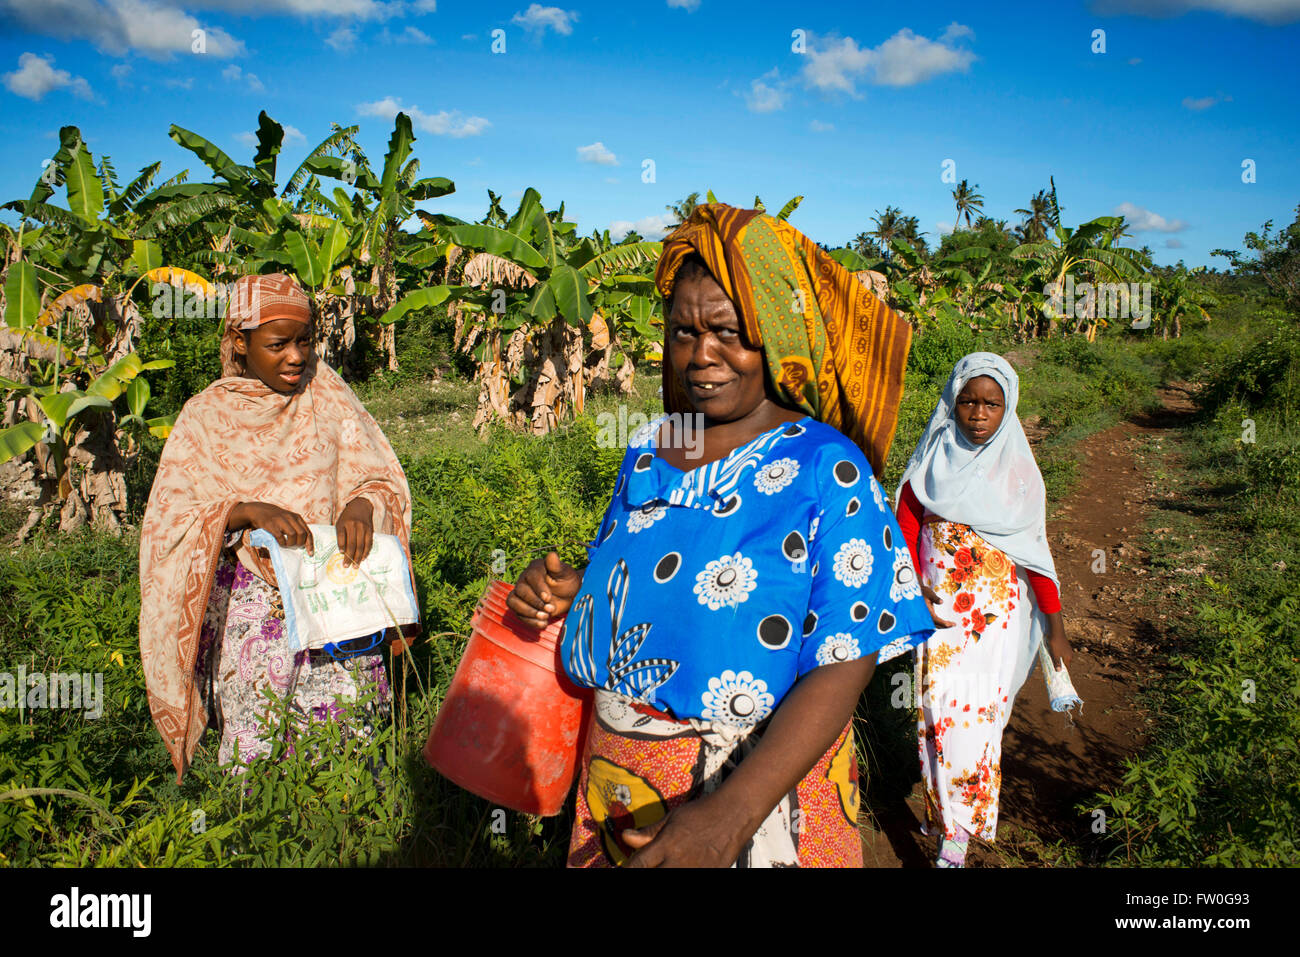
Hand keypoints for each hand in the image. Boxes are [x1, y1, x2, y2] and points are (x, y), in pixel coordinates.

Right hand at [232, 501, 313, 554]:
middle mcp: (290, 518)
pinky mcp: (272, 525)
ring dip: (291, 544)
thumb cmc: (277, 519)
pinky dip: (282, 543)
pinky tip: (280, 543)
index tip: (310, 553)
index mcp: (297, 517)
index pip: (308, 532)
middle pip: (302, 534)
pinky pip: (281, 537)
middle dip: (300, 543)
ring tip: (287, 545)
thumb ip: (297, 528)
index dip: (310, 544)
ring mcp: (281, 521)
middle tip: (295, 547)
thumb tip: (305, 544)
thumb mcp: (289, 520)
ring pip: (293, 535)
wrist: (259, 511)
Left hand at [335, 497, 373, 566]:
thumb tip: (343, 551)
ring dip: (358, 557)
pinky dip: (366, 552)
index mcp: (344, 523)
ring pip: (361, 546)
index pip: (342, 536)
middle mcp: (354, 526)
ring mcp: (363, 528)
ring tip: (355, 566)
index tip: (341, 554)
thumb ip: (341, 535)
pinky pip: (369, 544)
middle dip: (349, 557)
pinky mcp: (370, 531)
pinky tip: (362, 558)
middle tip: (346, 566)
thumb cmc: (347, 518)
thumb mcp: (340, 523)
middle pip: (352, 544)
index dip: (341, 546)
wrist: (361, 507)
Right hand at [507, 551, 581, 628]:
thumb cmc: (568, 582)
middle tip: (550, 609)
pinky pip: (517, 614)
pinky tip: (543, 624)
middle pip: (520, 590)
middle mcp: (524, 579)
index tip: (548, 598)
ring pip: (513, 602)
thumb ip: (557, 566)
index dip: (538, 588)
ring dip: (528, 612)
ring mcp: (520, 593)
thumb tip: (552, 555)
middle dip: (535, 602)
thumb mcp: (566, 574)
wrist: (569, 596)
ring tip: (545, 617)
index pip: (531, 576)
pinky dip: (530, 621)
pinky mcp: (521, 606)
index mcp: (536, 568)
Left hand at [623, 793, 746, 867]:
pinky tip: (680, 867)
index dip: (629, 869)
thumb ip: (649, 832)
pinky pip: (693, 879)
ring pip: (672, 879)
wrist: (734, 814)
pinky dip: (682, 874)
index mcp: (667, 844)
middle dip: (646, 872)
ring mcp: (696, 871)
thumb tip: (625, 837)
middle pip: (653, 875)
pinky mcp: (710, 875)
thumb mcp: (673, 818)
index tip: (627, 867)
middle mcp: (679, 861)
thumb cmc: (702, 813)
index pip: (639, 865)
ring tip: (666, 865)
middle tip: (646, 866)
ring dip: (664, 872)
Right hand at [921, 584, 954, 628]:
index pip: (936, 619)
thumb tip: (941, 602)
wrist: (915, 593)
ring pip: (934, 625)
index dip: (943, 623)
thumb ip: (935, 598)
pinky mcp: (926, 617)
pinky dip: (939, 624)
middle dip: (945, 626)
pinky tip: (944, 623)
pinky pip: (932, 623)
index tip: (951, 624)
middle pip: (936, 624)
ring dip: (942, 625)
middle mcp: (925, 616)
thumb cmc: (923, 592)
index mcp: (926, 611)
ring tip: (950, 624)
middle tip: (953, 624)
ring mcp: (925, 617)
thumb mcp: (929, 593)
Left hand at [1047, 619, 1072, 670]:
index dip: (1063, 672)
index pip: (1067, 668)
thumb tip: (1059, 671)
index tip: (1058, 676)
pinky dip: (1057, 655)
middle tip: (1053, 670)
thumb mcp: (1055, 654)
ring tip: (1052, 663)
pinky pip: (1061, 653)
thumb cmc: (1055, 643)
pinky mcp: (1064, 646)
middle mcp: (1070, 654)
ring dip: (1058, 660)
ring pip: (1062, 658)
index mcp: (1069, 657)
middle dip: (1059, 666)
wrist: (1056, 631)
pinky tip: (1052, 655)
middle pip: (1065, 663)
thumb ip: (1057, 663)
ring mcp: (1067, 650)